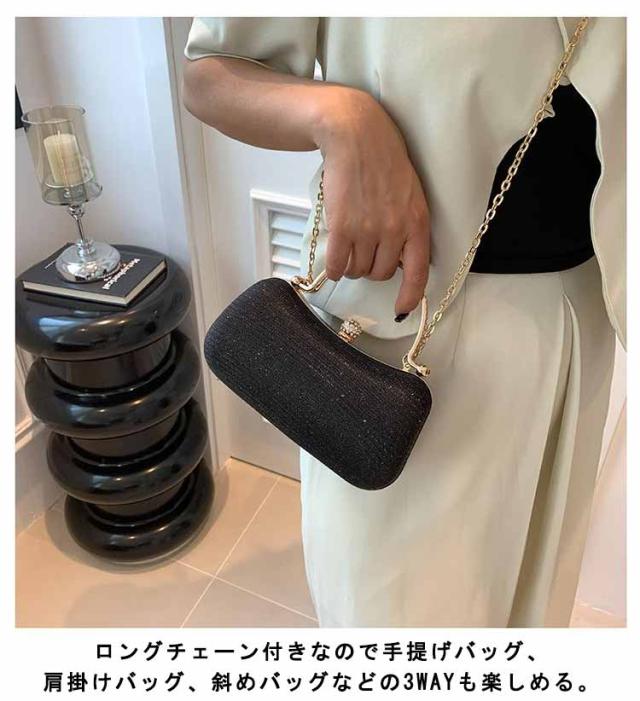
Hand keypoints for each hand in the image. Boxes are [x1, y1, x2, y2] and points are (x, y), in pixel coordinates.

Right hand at [313, 87, 430, 316]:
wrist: (356, 136)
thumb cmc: (384, 161)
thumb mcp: (411, 194)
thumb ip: (409, 226)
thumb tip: (400, 260)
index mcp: (417, 222)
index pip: (418, 271)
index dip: (410, 296)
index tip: (402, 309)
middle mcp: (394, 230)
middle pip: (381, 273)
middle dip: (373, 268)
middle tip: (367, 252)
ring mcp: (367, 230)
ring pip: (358, 270)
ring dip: (352, 266)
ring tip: (350, 248)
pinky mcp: (342, 227)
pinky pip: (338, 265)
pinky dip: (334, 269)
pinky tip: (334, 264)